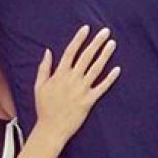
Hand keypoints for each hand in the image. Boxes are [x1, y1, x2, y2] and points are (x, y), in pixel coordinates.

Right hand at [34, 25, 120, 143]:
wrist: (51, 129)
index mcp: (59, 74)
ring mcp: (81, 90)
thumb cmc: (44, 107)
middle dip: (96, 42)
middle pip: (86, 56)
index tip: (86, 28)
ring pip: (95, 68)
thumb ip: (44, 67)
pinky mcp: (89, 101)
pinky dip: (110, 78)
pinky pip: (101, 87)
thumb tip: (47, 51)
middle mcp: (71, 79)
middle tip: (105, 31)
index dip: (79, 39)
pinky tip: (117, 69)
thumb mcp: (39, 85)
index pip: (70, 52)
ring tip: (112, 44)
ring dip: (104, 55)